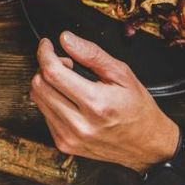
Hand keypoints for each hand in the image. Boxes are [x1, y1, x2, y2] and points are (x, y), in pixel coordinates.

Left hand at [32, 32, 178, 170]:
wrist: (147, 145)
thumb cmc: (138, 110)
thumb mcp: (122, 74)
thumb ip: (92, 54)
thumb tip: (66, 39)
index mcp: (96, 104)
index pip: (53, 73)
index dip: (45, 53)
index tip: (47, 45)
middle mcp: (80, 125)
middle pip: (40, 85)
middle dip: (46, 67)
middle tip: (65, 64)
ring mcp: (70, 138)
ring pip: (37, 99)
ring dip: (47, 84)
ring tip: (68, 82)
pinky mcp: (65, 145)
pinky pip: (44, 114)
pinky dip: (51, 100)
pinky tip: (68, 99)